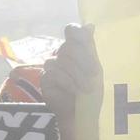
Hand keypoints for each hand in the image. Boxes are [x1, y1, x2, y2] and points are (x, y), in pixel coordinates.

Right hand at [42, 25, 99, 139]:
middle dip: (83, 62)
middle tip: (93, 75)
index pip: (72, 31)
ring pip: (60, 59)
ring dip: (76, 75)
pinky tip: (73, 91)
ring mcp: (52, 66)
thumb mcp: (95, 69)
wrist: (82, 115)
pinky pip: (53, 73)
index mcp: (77, 50)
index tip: (80, 36)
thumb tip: (90, 25)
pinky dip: (66, 82)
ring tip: (85, 88)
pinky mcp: (44, 79)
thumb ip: (90, 47)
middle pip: (68, 47)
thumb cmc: (92, 92)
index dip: (75, 32)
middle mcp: (63, 55)